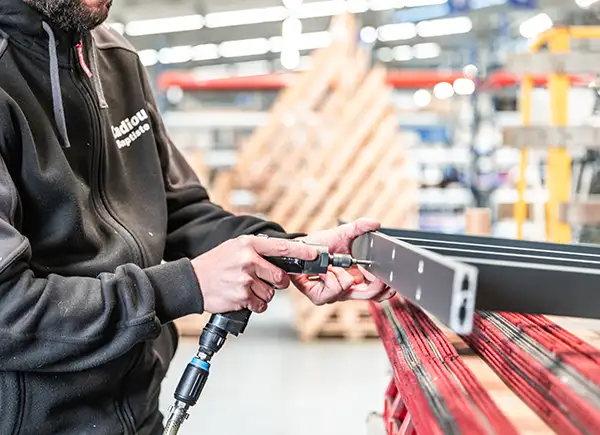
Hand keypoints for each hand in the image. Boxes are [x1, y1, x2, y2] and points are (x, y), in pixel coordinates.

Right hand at [192, 235, 316, 313]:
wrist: (192, 281)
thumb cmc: (215, 264)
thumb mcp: (235, 247)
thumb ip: (258, 250)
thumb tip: (282, 255)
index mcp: (248, 245)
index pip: (281, 247)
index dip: (301, 252)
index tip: (314, 255)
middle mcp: (248, 261)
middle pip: (280, 277)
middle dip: (276, 282)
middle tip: (263, 279)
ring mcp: (245, 280)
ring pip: (270, 293)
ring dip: (262, 294)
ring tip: (245, 287)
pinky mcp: (241, 297)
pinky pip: (260, 305)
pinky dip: (254, 304)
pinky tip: (241, 296)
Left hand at [291, 218, 393, 304]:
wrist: (299, 248)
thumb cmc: (320, 244)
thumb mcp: (343, 233)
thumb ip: (360, 227)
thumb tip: (376, 223)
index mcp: (356, 278)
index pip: (378, 291)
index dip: (387, 288)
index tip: (390, 280)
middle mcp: (347, 289)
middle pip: (370, 296)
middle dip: (377, 287)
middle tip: (379, 278)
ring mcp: (333, 295)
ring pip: (349, 290)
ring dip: (343, 275)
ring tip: (334, 265)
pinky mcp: (319, 297)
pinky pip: (333, 290)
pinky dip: (330, 278)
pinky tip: (325, 271)